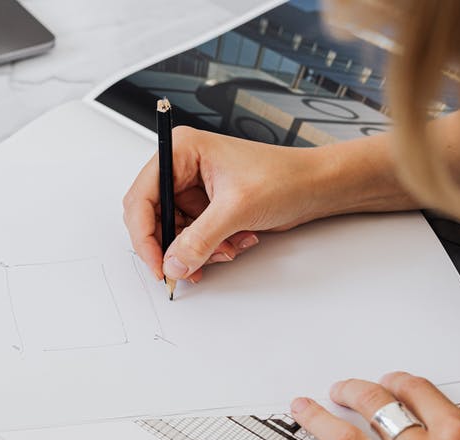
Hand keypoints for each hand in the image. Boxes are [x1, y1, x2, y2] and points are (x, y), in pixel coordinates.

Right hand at [121, 127, 332, 282]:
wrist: (317, 186)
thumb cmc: (285, 177)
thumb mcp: (237, 209)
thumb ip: (199, 239)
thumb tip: (173, 263)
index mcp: (182, 151)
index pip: (142, 197)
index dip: (144, 235)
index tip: (156, 263)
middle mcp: (182, 168)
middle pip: (152, 217)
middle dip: (172, 245)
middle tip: (184, 268)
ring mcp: (193, 188)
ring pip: (172, 232)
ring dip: (196, 250)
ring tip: (225, 249)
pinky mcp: (205, 206)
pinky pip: (191, 237)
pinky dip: (208, 248)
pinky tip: (233, 244)